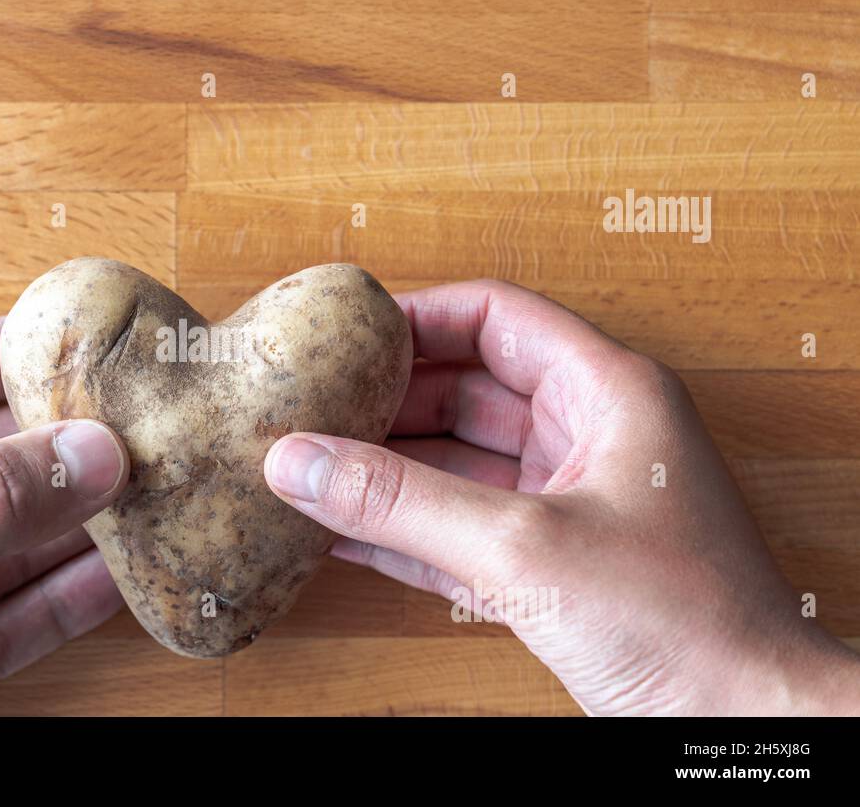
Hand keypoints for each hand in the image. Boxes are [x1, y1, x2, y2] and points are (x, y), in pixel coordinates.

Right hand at [264, 280, 859, 714]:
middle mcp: (586, 437)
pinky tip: (337, 531)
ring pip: (453, 464)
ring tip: (307, 467)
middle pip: (464, 390)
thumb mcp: (523, 546)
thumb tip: (301, 461)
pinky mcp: (546, 566)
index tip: (344, 331)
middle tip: (309, 405)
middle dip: (385, 400)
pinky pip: (454, 530)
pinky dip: (399, 531)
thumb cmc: (686, 623)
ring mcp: (564, 504)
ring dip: (383, 471)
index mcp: (607, 393)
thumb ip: (402, 502)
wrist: (739, 723)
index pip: (496, 317)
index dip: (417, 317)